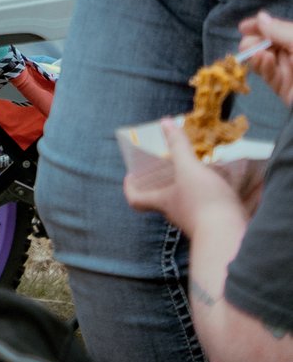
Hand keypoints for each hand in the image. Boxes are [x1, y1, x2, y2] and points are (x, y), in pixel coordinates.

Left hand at [124, 116, 250, 236]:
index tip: (130, 176)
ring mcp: (199, 225)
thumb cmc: (203, 203)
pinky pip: (214, 212)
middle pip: (165, 201)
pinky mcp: (220, 228)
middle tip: (175, 167)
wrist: (232, 239)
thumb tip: (165, 122)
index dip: (130, 188)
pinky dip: (218, 201)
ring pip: (192, 206)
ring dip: (196, 191)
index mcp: (164, 203)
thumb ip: (178, 147)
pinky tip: (230, 189)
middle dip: (168, 185)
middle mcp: (178, 216)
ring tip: (207, 173)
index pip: (136, 200)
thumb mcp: (189, 169)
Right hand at [239, 13, 292, 103]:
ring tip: (258, 54)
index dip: (260, 27)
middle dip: (255, 42)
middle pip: (267, 45)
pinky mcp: (284, 90)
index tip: (243, 27)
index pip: (278, 30)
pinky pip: (268, 76)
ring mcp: (289, 73)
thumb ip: (281, 31)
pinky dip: (262, 67)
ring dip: (256, 55)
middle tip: (248, 44)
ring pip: (263, 61)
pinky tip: (262, 60)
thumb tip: (261, 17)